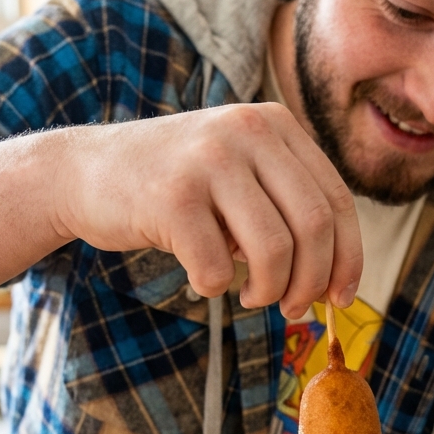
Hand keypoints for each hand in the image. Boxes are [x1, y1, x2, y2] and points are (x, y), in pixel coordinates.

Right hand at [55, 102, 361, 317]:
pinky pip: (216, 268)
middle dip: (313, 282)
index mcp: (274, 124)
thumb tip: (335, 282)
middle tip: (295, 309)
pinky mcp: (171, 197)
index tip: (342, 298)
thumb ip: (286, 209)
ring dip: (270, 291)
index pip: (336, 199)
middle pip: (314, 226)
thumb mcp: (239, 177)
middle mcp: (246, 131)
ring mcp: (208, 160)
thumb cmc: (175, 190)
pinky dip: (213, 287)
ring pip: (274, 250)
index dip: (348, 258)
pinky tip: (199, 277)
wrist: (84, 172)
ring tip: (253, 298)